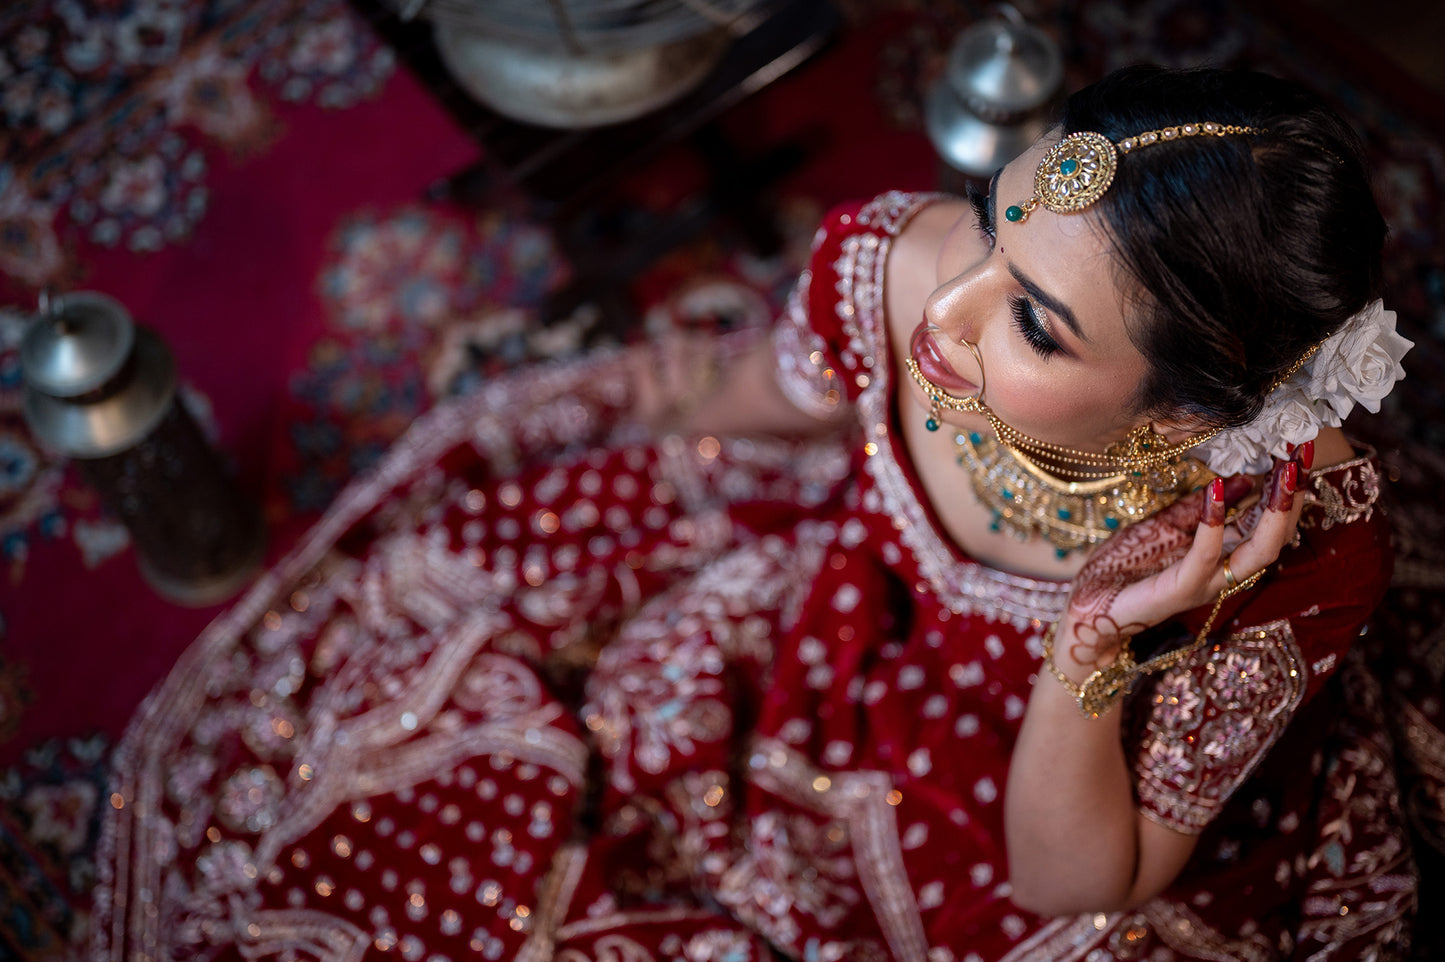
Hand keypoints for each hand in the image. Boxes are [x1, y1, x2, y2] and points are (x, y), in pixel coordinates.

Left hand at [1057, 442, 1312, 675]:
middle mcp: (1223, 572)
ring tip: (1282, 470)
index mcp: (1222, 555)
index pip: (1268, 522)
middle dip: (1294, 496)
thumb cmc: (1127, 565)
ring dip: (1274, 510)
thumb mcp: (1166, 524)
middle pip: (1276, 536)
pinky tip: (1217, 489)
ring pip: (1258, 551)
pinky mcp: (1180, 590)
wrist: (1090, 604)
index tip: (1296, 450)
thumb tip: (1241, 479)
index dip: (1286, 489)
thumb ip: (1201, 508)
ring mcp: (1205, 584)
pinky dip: (1214, 523)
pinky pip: (1205, 557)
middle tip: (1301, 455)